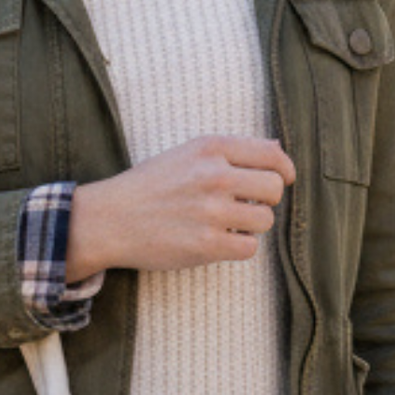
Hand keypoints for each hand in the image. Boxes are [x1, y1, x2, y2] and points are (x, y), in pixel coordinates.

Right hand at [66, 135, 295, 279]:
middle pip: (274, 188)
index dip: (284, 169)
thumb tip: (276, 147)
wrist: (109, 219)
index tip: (283, 179)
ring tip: (227, 224)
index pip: (271, 154)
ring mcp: (211, 211)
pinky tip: (219, 240)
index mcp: (210, 148)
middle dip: (266, 200)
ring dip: (251, 225)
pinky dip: (239, 246)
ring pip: (265, 220)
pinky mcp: (207, 244)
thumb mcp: (186, 153)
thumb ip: (230, 150)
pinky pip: (250, 247)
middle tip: (247, 206)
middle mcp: (214, 175)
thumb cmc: (148, 186)